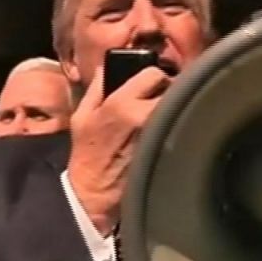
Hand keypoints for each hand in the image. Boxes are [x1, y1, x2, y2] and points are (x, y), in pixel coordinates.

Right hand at [66, 65, 169, 233]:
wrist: (94, 192)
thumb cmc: (86, 154)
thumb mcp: (81, 115)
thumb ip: (97, 88)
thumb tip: (108, 67)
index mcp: (121, 103)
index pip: (153, 73)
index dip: (154, 77)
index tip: (152, 85)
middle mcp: (144, 116)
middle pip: (172, 89)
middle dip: (168, 92)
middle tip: (161, 100)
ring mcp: (159, 134)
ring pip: (179, 108)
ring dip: (175, 109)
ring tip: (166, 117)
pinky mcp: (168, 149)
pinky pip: (180, 127)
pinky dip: (177, 126)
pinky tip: (168, 132)